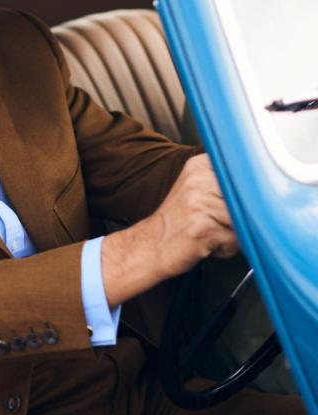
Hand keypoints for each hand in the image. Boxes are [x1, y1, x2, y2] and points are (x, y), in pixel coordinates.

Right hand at [147, 153, 238, 274]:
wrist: (149, 246)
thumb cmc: (177, 223)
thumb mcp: (196, 191)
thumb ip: (225, 183)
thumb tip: (265, 189)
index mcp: (198, 166)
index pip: (244, 172)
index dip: (248, 192)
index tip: (236, 203)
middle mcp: (198, 180)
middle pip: (248, 198)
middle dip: (241, 216)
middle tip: (218, 223)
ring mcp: (200, 203)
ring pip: (243, 219)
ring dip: (234, 233)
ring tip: (212, 235)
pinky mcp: (203, 227)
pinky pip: (235, 239)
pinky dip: (228, 248)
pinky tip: (208, 245)